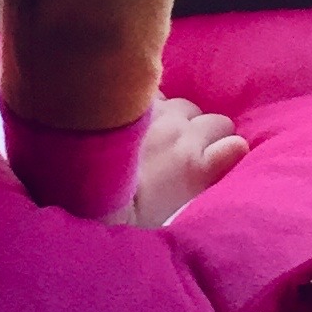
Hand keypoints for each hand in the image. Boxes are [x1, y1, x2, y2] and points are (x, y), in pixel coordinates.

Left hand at [114, 96, 248, 227]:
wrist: (76, 191)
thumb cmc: (121, 218)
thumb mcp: (169, 213)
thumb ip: (204, 177)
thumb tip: (233, 152)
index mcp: (196, 168)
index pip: (235, 147)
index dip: (228, 153)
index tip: (217, 163)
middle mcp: (185, 135)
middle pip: (217, 122)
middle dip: (206, 134)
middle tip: (184, 153)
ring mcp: (159, 115)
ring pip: (188, 106)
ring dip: (181, 118)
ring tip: (161, 135)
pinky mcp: (134, 102)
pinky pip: (157, 94)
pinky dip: (153, 104)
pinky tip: (138, 117)